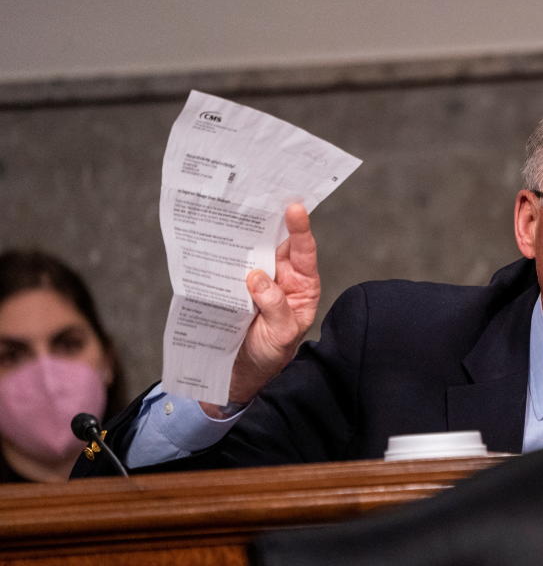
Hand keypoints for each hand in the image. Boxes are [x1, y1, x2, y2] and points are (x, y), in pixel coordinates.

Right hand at [201, 203, 319, 416]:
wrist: (245, 371)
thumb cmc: (273, 353)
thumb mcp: (281, 334)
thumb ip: (275, 307)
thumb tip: (257, 277)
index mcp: (302, 284)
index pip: (304, 251)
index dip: (300, 229)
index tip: (294, 208)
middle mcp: (282, 276)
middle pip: (276, 242)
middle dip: (269, 219)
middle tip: (258, 195)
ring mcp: (258, 279)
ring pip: (252, 251)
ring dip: (242, 234)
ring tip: (233, 210)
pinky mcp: (235, 286)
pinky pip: (231, 266)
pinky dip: (224, 254)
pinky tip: (214, 240)